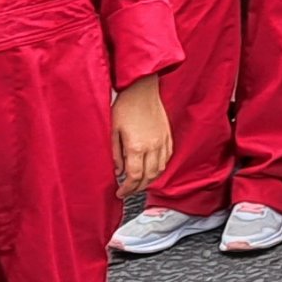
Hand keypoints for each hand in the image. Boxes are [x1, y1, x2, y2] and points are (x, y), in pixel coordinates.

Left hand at [113, 79, 173, 197]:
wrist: (142, 88)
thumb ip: (116, 153)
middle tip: (128, 191)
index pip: (134, 177)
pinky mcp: (168, 136)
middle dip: (138, 188)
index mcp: (136, 146)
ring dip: (150, 180)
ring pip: (160, 170)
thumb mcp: (113, 130)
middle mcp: (152, 147)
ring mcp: (163, 142)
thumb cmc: (125, 106)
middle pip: (148, 177)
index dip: (127, 189)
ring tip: (139, 183)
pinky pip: (167, 159)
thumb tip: (118, 171)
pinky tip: (152, 169)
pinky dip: (159, 168)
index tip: (121, 193)